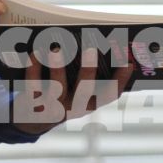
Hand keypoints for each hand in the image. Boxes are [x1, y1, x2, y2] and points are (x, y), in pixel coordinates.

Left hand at [9, 41, 141, 134]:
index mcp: (90, 103)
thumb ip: (87, 73)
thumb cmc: (60, 95)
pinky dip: (33, 68)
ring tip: (56, 49)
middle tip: (91, 48)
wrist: (33, 119)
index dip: (121, 80)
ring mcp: (54, 109)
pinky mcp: (33, 106)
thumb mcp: (76, 89)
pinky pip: (33, 86)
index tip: (129, 62)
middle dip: (88, 69)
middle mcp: (75, 108)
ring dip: (57, 67)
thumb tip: (92, 43)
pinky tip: (35, 53)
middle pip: (84, 90)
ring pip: (57, 88)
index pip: (110, 94)